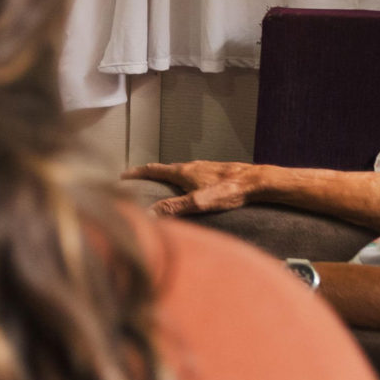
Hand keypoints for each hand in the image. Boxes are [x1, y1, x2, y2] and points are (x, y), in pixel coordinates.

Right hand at [124, 160, 261, 217]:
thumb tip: (149, 213)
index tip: (123, 174)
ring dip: (166, 178)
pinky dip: (181, 181)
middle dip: (149, 175)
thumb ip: (174, 207)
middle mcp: (192, 167)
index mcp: (183, 172)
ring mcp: (204, 168)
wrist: (256, 182)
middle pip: (165, 169)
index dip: (137, 172)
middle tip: (137, 181)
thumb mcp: (198, 202)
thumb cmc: (229, 190)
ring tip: (160, 187)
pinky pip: (191, 175)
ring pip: (179, 172)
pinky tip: (188, 190)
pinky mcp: (215, 173)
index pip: (154, 169)